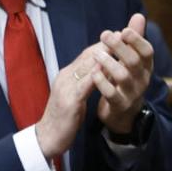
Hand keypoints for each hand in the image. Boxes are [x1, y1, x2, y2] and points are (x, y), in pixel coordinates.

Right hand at [34, 39, 109, 161]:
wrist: (47, 137)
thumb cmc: (64, 118)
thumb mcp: (76, 97)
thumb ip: (85, 84)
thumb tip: (98, 72)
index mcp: (68, 76)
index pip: (87, 55)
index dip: (104, 44)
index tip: (120, 35)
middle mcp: (66, 77)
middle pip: (88, 56)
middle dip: (106, 44)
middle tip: (124, 33)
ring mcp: (66, 88)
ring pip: (86, 66)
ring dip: (103, 55)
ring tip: (120, 45)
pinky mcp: (69, 101)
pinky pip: (84, 86)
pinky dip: (96, 76)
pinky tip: (108, 70)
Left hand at [93, 13, 155, 135]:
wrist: (124, 113)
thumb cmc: (126, 80)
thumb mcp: (133, 60)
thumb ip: (134, 39)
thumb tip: (139, 15)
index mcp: (145, 66)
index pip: (147, 51)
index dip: (137, 40)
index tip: (124, 30)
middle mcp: (142, 79)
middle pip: (134, 61)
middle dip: (119, 46)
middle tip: (104, 34)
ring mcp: (132, 93)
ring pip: (122, 76)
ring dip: (108, 62)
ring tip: (96, 54)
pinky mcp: (119, 105)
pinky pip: (111, 93)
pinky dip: (101, 81)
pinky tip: (93, 73)